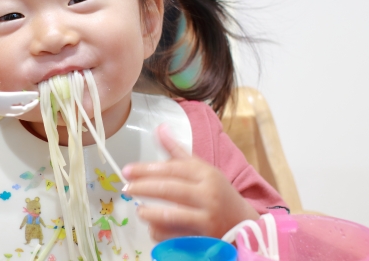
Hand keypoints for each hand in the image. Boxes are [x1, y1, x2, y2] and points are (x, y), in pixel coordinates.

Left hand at [121, 124, 258, 239]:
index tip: (128, 170)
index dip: (147, 169)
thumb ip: (177, 151)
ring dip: (150, 213)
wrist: (242, 223)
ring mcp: (206, 219)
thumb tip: (159, 128)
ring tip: (140, 210)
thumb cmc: (217, 192)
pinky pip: (174, 236)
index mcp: (206, 174)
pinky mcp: (203, 240)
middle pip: (169, 190)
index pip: (172, 169)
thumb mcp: (201, 168)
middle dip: (143, 188)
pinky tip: (153, 226)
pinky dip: (159, 232)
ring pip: (170, 215)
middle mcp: (207, 195)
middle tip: (126, 188)